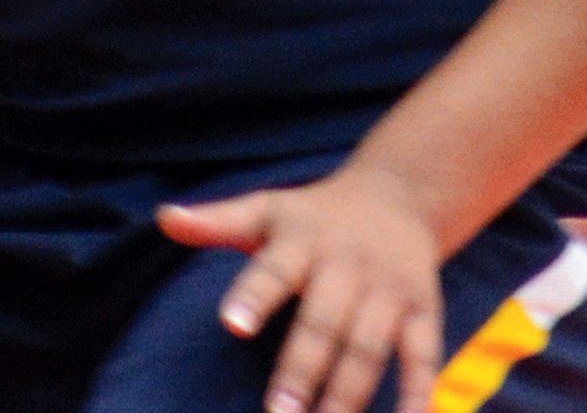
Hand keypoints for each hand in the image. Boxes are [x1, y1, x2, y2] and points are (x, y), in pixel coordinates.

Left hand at [157, 161, 443, 412]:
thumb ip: (217, 221)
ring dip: (346, 396)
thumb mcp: (267, 210)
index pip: (275, 268)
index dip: (255, 296)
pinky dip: (418, 395)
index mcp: (304, 239)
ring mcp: (390, 290)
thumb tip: (162, 217)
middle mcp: (349, 264)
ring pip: (368, 349)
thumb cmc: (315, 216)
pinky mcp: (424, 311)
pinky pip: (423, 358)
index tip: (230, 325)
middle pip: (323, 323)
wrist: (400, 193)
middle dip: (301, 371)